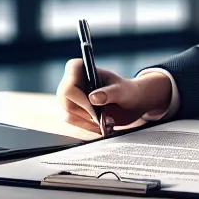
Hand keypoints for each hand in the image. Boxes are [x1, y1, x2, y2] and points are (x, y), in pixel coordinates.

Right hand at [56, 59, 171, 135]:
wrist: (131, 103)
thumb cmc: (127, 91)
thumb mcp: (123, 91)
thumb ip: (110, 93)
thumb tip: (93, 98)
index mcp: (79, 69)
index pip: (68, 85)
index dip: (80, 100)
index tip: (94, 108)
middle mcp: (70, 83)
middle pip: (66, 103)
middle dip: (87, 114)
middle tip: (105, 118)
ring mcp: (70, 99)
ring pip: (69, 116)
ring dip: (89, 124)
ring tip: (108, 122)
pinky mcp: (73, 111)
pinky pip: (74, 124)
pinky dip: (88, 128)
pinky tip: (102, 127)